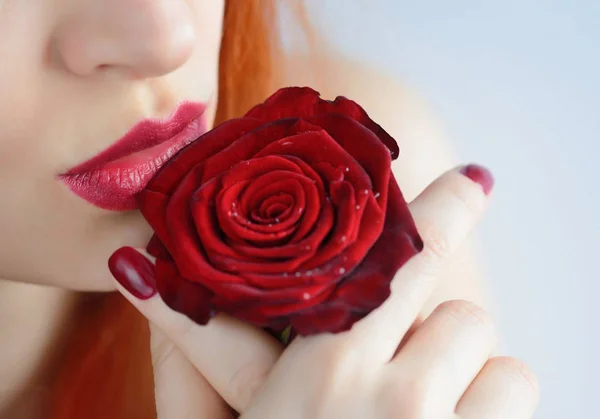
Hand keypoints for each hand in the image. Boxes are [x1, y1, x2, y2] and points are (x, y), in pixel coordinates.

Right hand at [109, 165, 538, 417]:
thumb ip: (185, 350)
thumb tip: (137, 265)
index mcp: (319, 379)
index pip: (396, 261)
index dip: (442, 208)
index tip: (476, 176)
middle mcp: (393, 404)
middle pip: (458, 306)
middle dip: (444, 310)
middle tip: (420, 328)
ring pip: (493, 353)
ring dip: (466, 366)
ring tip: (425, 398)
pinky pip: (516, 397)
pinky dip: (492, 404)